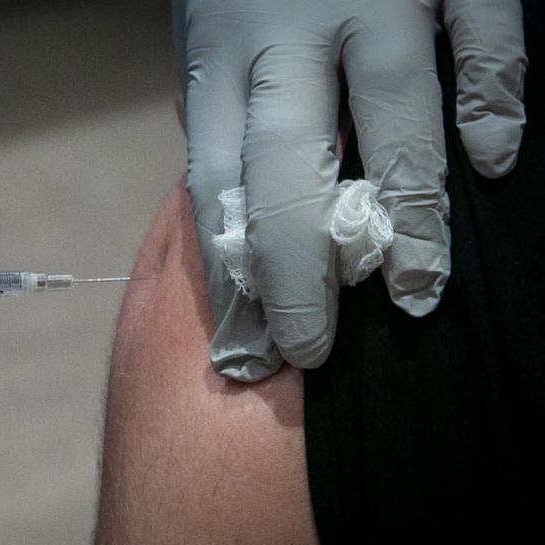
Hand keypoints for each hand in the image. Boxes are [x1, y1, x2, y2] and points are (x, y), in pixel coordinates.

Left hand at [174, 0, 525, 379]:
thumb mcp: (212, 29)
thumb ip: (226, 103)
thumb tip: (225, 206)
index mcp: (220, 51)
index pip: (216, 178)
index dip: (230, 266)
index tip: (246, 339)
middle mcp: (286, 30)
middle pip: (286, 167)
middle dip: (297, 271)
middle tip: (312, 349)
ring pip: (391, 117)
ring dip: (406, 214)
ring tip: (414, 291)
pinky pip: (477, 37)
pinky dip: (492, 98)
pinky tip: (496, 159)